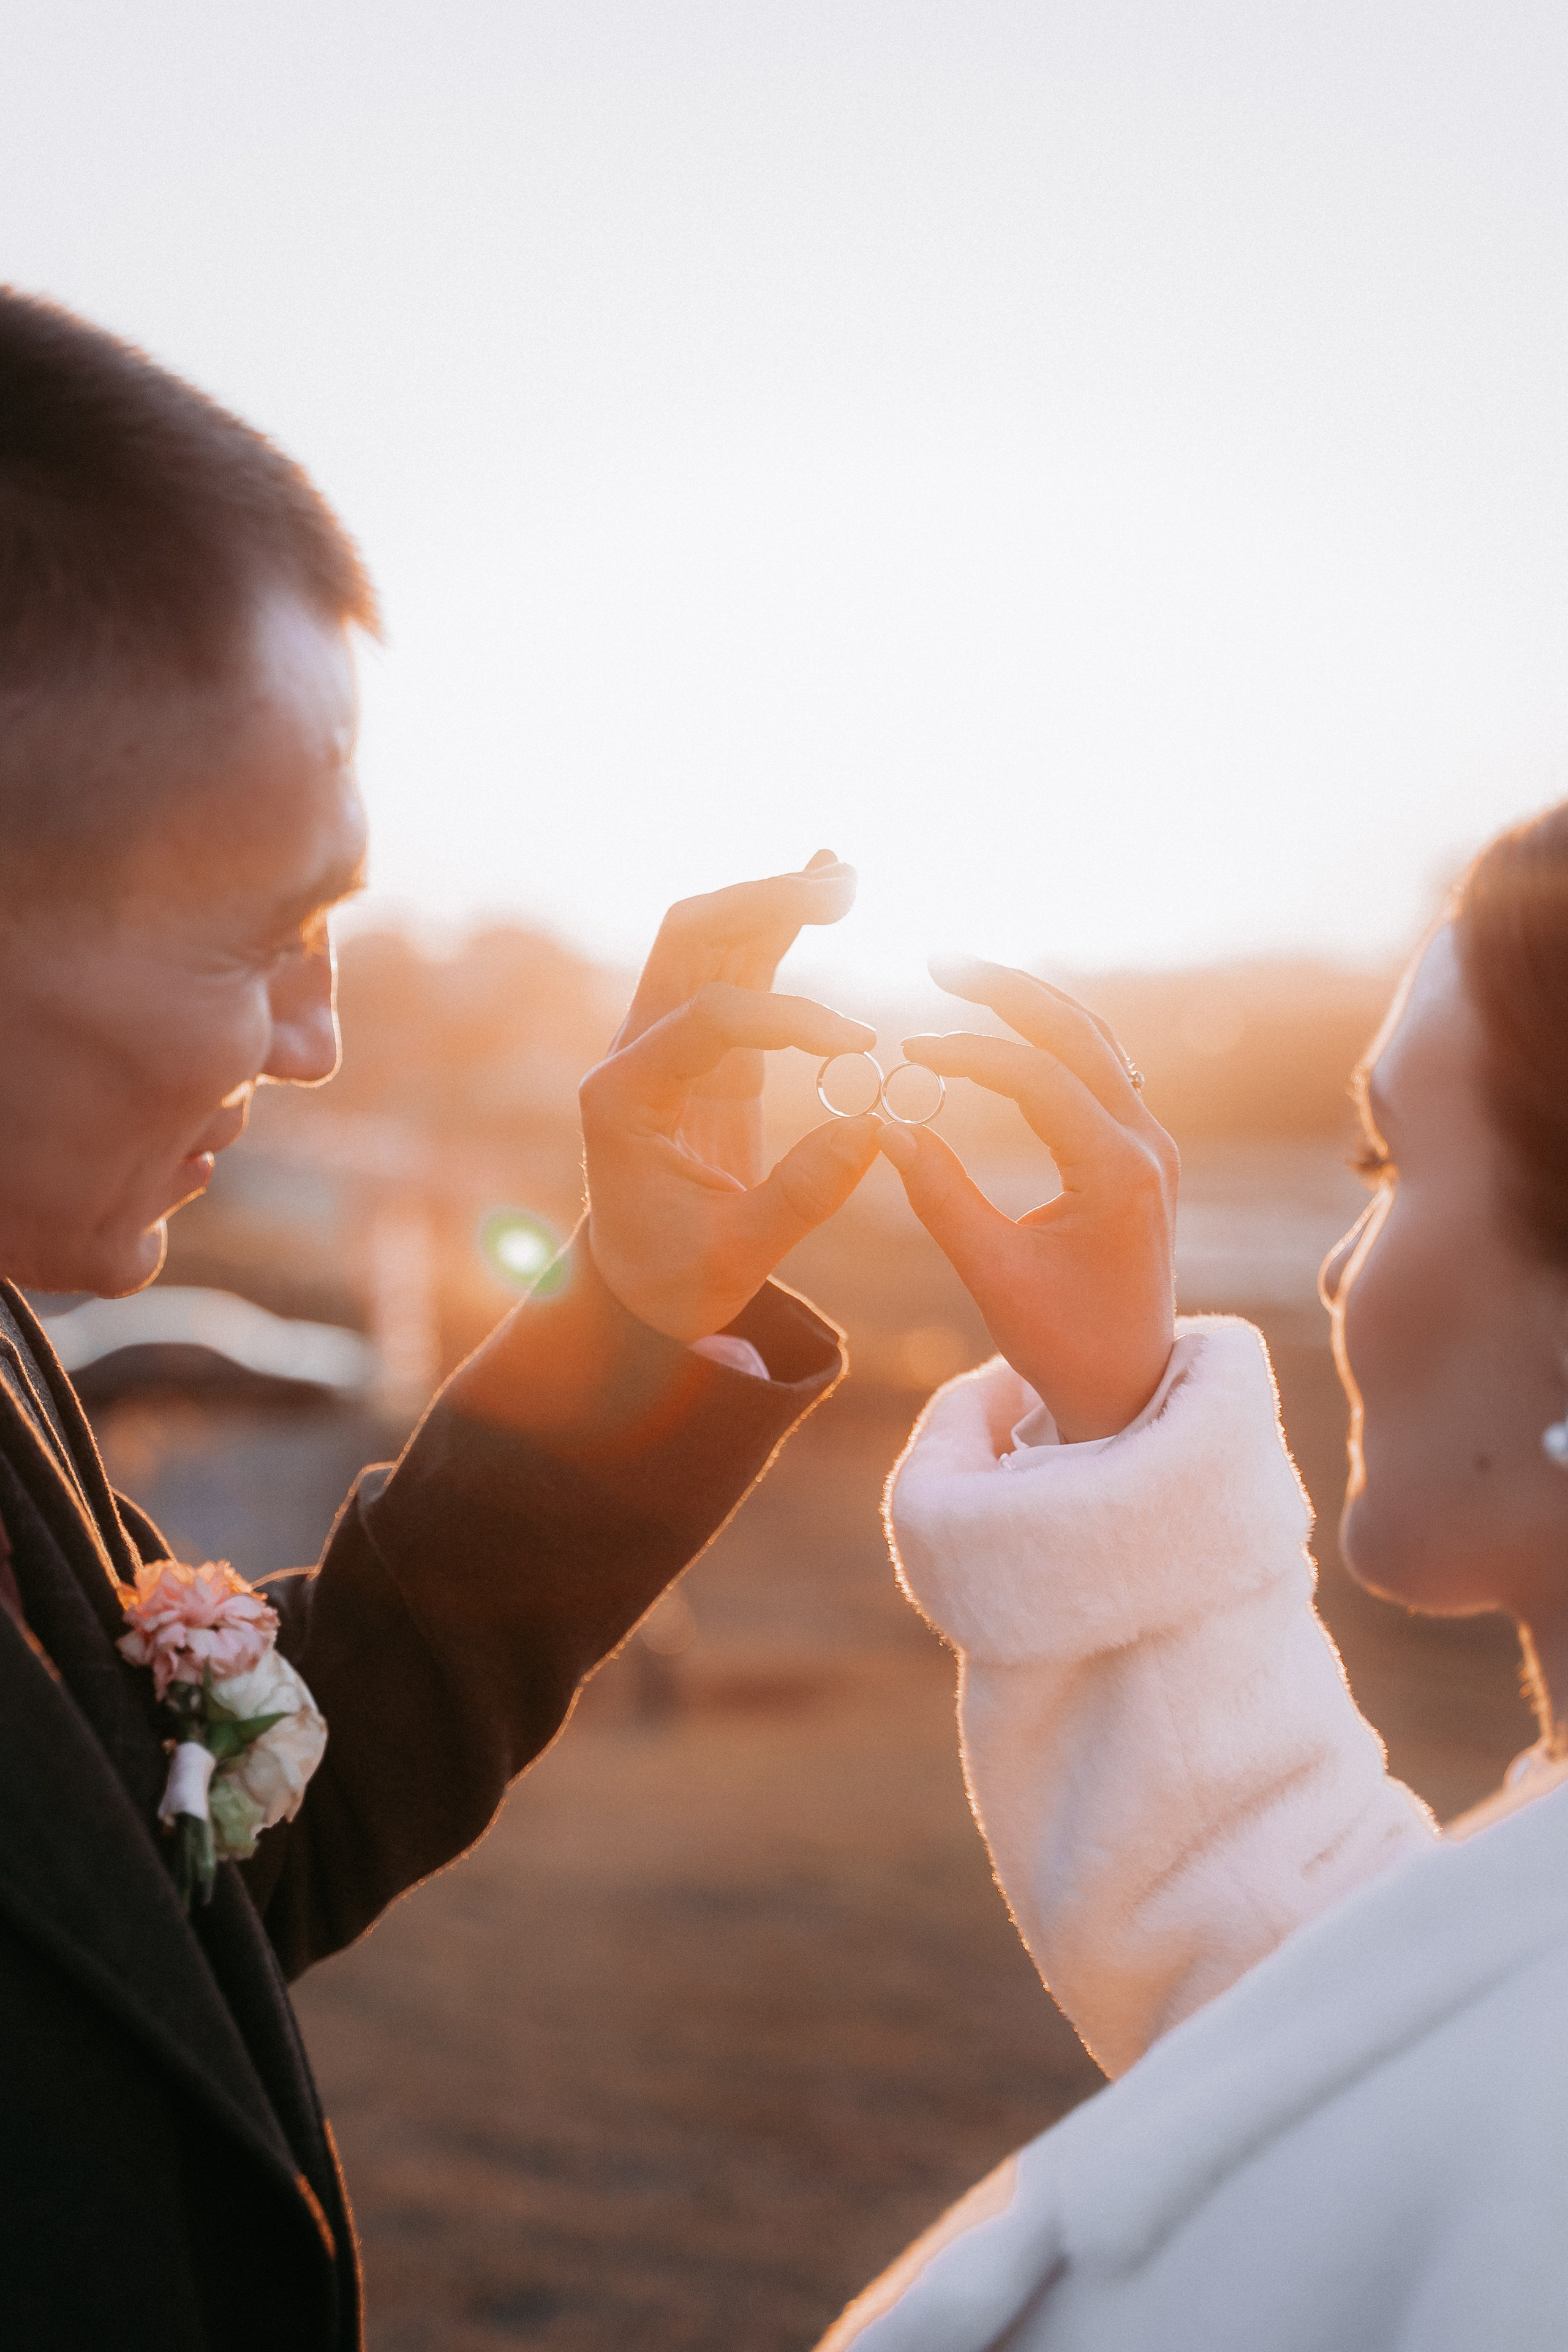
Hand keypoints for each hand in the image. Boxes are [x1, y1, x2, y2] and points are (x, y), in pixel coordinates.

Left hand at [581, 852, 881, 1340]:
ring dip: (772, 901)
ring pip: (710, 938)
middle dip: (762, 904)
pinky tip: (823, 882)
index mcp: (624, 1097)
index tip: (860, 1044)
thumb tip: (876, 1126)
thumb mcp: (737, 1256)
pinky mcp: (704, 1047)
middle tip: (843, 892)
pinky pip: (737, 967)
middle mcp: (634, 1051)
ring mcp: (666, 1040)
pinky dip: (777, 925)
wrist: (636, 1287)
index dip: (790, 1022)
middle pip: (689, 939)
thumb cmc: (674, 1278)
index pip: (710, 1021)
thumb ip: (802, 1196)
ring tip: (846, 876)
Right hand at [877, 955, 1177, 1439]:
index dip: (966, 1055)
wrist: (1129, 1385)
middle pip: (1078, 1033)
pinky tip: (1011, 1027)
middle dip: (1007, 991)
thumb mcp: (992, 1274)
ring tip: (970, 977)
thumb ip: (941, 1196)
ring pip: (1097, 1042)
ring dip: (1034, 1005)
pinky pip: (1102, 1070)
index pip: (1037, 1079)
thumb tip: (889, 1126)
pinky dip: (1054, 1039)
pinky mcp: (1140, 1154)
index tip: (908, 1051)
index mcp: (1117, 1173)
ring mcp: (1150, 1146)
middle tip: (940, 961)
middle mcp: (1146, 1146)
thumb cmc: (1062, 1342)